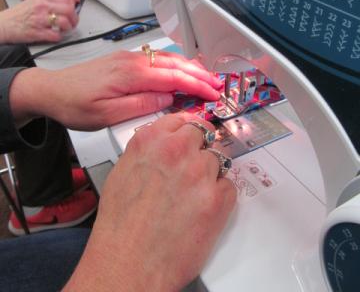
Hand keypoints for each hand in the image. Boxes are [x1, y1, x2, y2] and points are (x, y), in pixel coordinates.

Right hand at [0, 0, 78, 42]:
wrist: (3, 24)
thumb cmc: (18, 15)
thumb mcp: (33, 1)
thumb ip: (49, 2)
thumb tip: (66, 8)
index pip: (65, 0)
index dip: (73, 8)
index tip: (73, 13)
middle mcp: (42, 6)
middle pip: (68, 10)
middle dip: (74, 19)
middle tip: (73, 23)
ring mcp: (40, 19)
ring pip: (64, 22)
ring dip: (68, 28)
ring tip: (65, 30)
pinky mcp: (37, 32)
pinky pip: (55, 35)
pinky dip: (58, 37)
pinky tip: (55, 35)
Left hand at [9, 49, 221, 128]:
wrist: (50, 90)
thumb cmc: (74, 105)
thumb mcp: (107, 114)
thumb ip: (141, 104)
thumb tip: (168, 97)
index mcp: (131, 74)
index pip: (174, 77)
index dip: (197, 86)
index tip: (213, 95)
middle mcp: (133, 60)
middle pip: (175, 64)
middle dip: (199, 74)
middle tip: (218, 85)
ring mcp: (129, 58)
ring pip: (167, 59)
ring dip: (189, 68)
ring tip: (206, 78)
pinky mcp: (124, 61)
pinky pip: (156, 59)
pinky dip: (174, 65)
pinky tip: (180, 71)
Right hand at [64, 114, 235, 290]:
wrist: (129, 263)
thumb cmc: (120, 226)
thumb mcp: (123, 172)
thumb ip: (147, 151)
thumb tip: (163, 145)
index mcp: (150, 140)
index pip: (182, 119)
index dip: (189, 129)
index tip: (193, 134)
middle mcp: (176, 150)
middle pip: (204, 134)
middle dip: (201, 149)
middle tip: (194, 167)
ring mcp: (199, 172)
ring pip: (218, 160)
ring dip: (209, 174)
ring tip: (192, 196)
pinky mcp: (217, 198)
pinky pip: (228, 186)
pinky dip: (220, 195)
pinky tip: (201, 209)